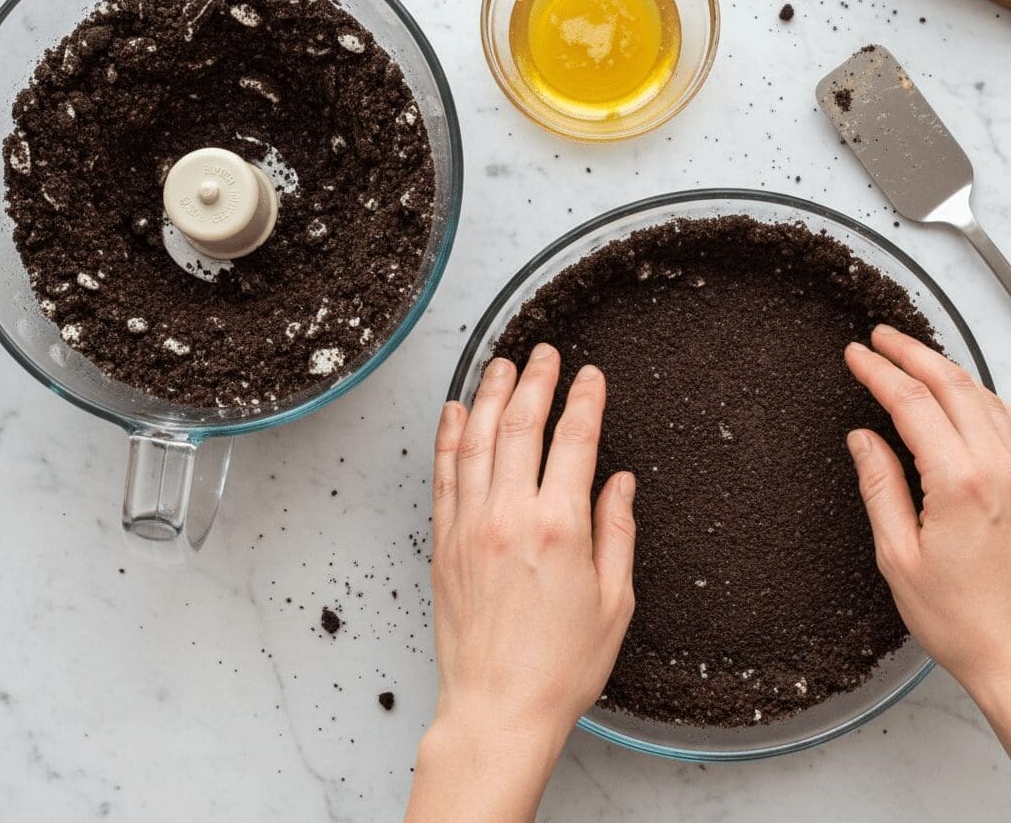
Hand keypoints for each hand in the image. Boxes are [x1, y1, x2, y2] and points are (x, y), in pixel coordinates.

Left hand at [405, 345, 635, 822]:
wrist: (497, 708)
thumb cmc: (560, 666)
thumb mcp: (614, 602)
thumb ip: (617, 532)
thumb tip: (619, 483)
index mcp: (559, 527)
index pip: (574, 440)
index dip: (585, 399)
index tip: (590, 376)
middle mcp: (509, 515)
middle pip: (521, 425)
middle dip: (535, 381)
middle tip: (543, 354)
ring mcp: (469, 524)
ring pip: (476, 439)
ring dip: (488, 395)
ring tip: (499, 365)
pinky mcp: (443, 540)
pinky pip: (443, 473)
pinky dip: (448, 436)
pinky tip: (454, 411)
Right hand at [845, 324, 1010, 752]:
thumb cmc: (960, 619)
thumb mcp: (897, 555)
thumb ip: (880, 486)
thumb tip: (863, 439)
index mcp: (962, 483)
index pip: (912, 402)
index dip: (879, 371)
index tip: (855, 354)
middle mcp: (1002, 468)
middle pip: (954, 385)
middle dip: (913, 352)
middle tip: (881, 337)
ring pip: (985, 396)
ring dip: (946, 369)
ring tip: (913, 356)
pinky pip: (1005, 422)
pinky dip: (975, 396)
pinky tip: (958, 396)